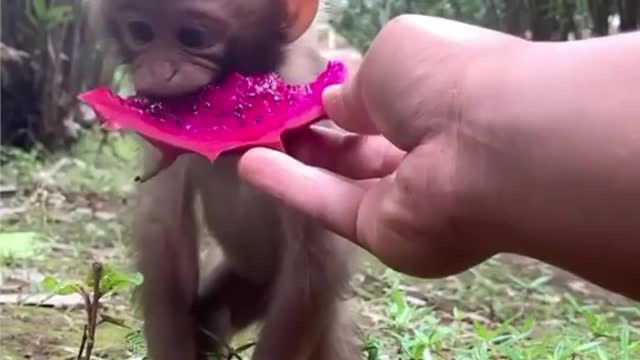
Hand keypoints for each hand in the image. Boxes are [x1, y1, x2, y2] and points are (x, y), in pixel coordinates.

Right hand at [237, 15, 525, 277]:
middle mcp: (425, 147)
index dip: (341, 100)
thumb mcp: (392, 55)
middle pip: (361, 144)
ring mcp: (406, 193)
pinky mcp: (385, 231)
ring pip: (341, 178)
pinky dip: (290, 186)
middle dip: (317, 133)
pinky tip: (250, 165)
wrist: (488, 147)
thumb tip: (337, 103)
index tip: (299, 96)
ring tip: (249, 142)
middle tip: (270, 122)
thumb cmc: (446, 79)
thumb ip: (358, 84)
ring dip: (296, 161)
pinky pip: (330, 204)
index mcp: (436, 96)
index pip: (381, 100)